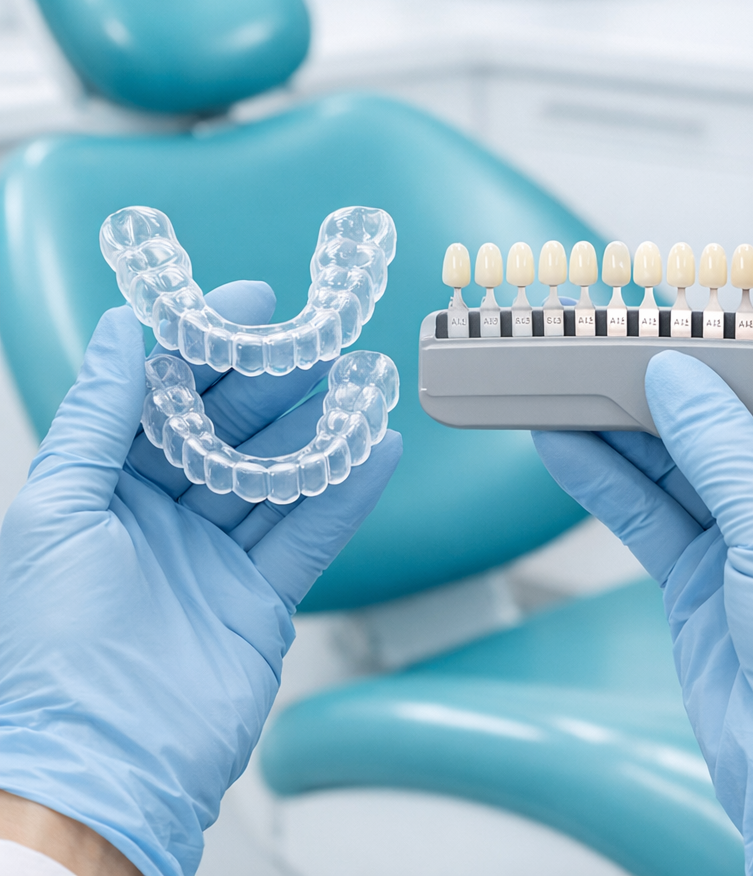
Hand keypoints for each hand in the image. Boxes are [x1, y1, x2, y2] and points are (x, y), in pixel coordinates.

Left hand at [0, 281, 400, 875]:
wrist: (105, 765)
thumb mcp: (57, 512)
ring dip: (317, 431)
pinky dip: (346, 494)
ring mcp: (214, 558)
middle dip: (270, 385)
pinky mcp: (261, 598)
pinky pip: (310, 534)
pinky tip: (375, 452)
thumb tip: (118, 334)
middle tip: (315, 341)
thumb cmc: (56, 647)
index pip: (162, 402)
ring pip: (274, 479)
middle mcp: (160, 519)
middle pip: (225, 434)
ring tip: (358, 383)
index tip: (248, 307)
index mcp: (102, 493)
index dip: (204, 351)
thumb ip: (95, 418)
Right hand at [533, 351, 752, 875]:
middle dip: (668, 393)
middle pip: (731, 425)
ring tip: (568, 388)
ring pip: (680, 468)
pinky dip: (607, 483)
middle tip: (608, 352)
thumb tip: (676, 380)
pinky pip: (651, 515)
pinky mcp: (708, 576)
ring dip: (624, 434)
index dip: (741, 355)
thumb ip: (721, 444)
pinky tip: (566, 448)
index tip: (683, 327)